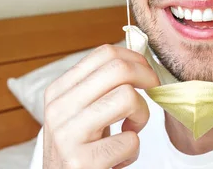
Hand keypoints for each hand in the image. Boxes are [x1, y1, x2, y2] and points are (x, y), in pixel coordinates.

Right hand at [42, 44, 159, 168]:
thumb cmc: (82, 149)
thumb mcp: (82, 112)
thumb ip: (101, 86)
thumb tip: (138, 57)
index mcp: (59, 91)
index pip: (104, 54)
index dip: (135, 59)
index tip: (147, 73)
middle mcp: (59, 109)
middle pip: (118, 69)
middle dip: (147, 77)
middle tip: (153, 91)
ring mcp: (67, 135)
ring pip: (127, 97)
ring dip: (142, 115)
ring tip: (132, 129)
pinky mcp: (82, 162)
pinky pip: (130, 140)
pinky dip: (133, 150)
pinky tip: (118, 157)